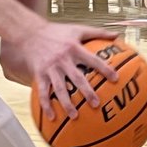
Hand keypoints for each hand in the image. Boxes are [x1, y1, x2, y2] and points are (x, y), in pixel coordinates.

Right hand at [0, 22, 119, 119]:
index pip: (92, 60)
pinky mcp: (39, 74)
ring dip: (67, 103)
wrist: (30, 34)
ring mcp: (50, 68)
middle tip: (96, 104)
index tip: (116, 79)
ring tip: (75, 116)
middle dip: (86, 91)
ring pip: (60, 88)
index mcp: (74, 48)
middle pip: (76, 77)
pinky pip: (43, 92)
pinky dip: (46, 105)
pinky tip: (52, 117)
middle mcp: (63, 59)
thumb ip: (98, 32)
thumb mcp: (78, 29)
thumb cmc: (57, 32)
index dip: (104, 68)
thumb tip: (117, 35)